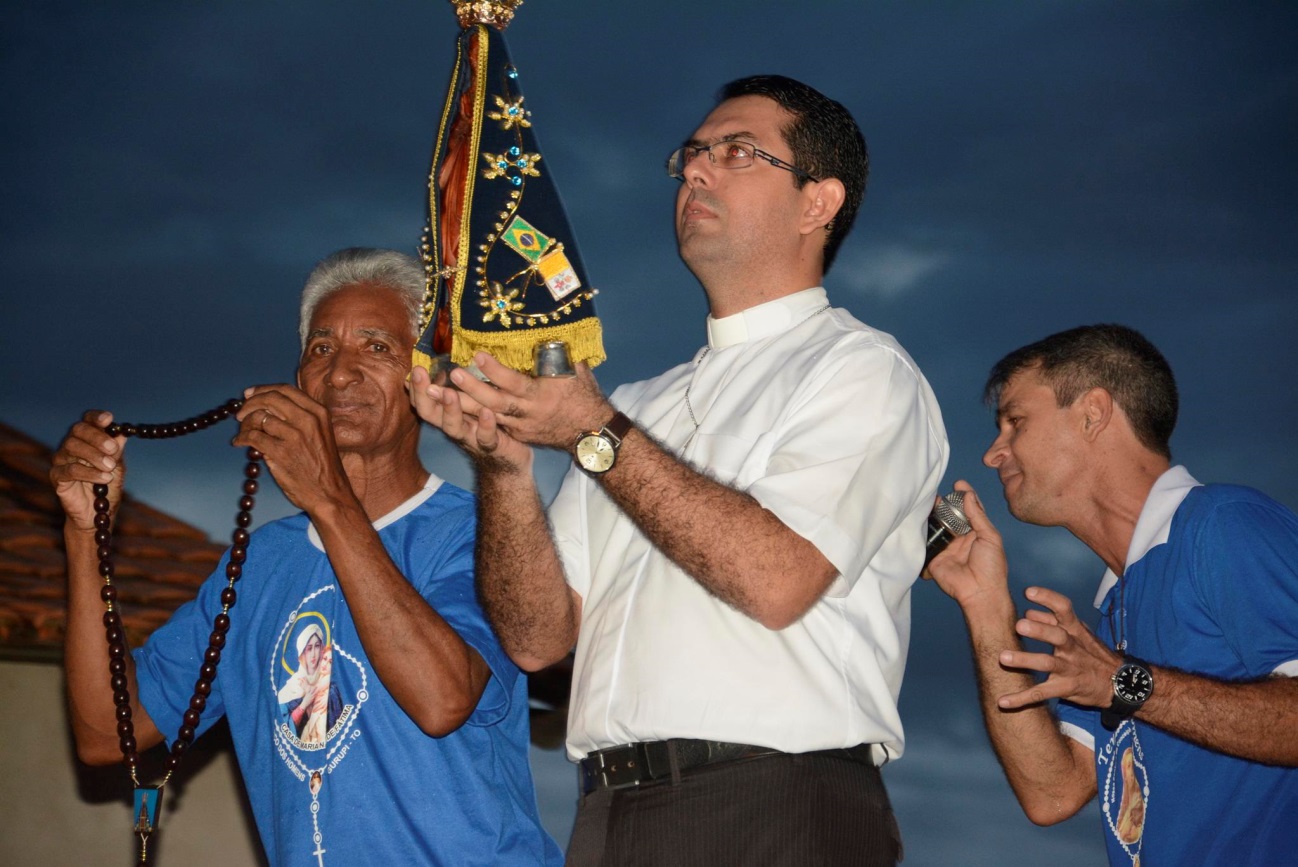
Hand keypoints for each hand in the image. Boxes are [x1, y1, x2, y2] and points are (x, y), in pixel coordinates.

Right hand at [49, 410, 126, 531]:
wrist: (97, 512)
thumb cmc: (107, 485)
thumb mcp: (117, 467)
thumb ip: (117, 451)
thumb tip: (121, 433)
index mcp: (88, 439)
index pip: (88, 420)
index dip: (96, 417)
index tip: (108, 419)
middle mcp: (72, 445)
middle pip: (78, 430)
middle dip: (97, 437)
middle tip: (112, 448)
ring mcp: (62, 459)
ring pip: (72, 447)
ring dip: (94, 456)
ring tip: (110, 468)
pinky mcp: (56, 476)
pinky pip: (69, 469)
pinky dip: (88, 473)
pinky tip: (104, 478)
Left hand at [232, 385, 350, 512]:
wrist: (331, 494)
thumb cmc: (324, 467)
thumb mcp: (321, 434)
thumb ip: (300, 418)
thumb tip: (267, 408)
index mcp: (319, 412)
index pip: (285, 390)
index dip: (263, 389)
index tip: (249, 394)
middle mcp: (308, 420)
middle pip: (270, 399)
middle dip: (250, 403)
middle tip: (240, 413)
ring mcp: (294, 435)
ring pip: (259, 417)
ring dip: (245, 424)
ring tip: (243, 433)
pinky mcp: (281, 452)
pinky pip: (253, 436)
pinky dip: (241, 438)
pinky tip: (239, 443)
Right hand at [409, 365, 532, 473]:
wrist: (509, 464)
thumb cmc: (489, 429)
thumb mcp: (472, 407)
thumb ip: (460, 391)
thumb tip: (450, 365)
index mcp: (448, 415)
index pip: (424, 402)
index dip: (417, 388)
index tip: (415, 368)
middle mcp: (455, 427)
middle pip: (431, 414)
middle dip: (423, 394)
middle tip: (420, 374)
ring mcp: (471, 439)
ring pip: (454, 427)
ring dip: (450, 409)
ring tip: (450, 393)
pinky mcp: (492, 446)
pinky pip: (486, 438)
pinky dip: (485, 425)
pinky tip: (487, 412)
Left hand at [446, 352, 611, 450]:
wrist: (590, 433)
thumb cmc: (584, 396)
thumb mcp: (576, 371)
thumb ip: (559, 352)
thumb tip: (550, 326)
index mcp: (542, 395)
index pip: (514, 383)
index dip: (495, 370)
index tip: (477, 354)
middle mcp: (528, 413)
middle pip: (494, 402)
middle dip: (471, 389)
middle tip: (450, 375)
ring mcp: (520, 426)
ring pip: (487, 416)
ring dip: (460, 405)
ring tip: (435, 393)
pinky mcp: (517, 433)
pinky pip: (492, 424)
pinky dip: (471, 415)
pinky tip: (450, 405)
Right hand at [923, 482, 1011, 613]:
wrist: (979, 592)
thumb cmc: (992, 567)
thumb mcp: (990, 538)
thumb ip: (978, 516)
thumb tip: (968, 496)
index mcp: (976, 532)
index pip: (970, 509)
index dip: (964, 496)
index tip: (958, 483)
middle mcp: (960, 537)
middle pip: (950, 515)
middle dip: (944, 503)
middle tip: (938, 492)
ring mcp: (946, 546)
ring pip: (937, 525)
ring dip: (932, 514)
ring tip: (926, 501)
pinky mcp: (934, 556)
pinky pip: (925, 541)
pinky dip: (921, 531)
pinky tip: (917, 519)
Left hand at [996, 585, 1121, 709]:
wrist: (1121, 682)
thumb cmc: (1091, 653)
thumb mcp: (1078, 633)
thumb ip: (1052, 621)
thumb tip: (1029, 611)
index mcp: (1075, 630)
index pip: (1064, 609)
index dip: (1048, 599)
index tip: (1028, 592)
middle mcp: (1072, 647)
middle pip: (1057, 635)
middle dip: (1039, 630)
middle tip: (1018, 625)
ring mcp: (1069, 668)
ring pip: (1048, 663)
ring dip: (1025, 660)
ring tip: (1003, 658)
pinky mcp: (1066, 688)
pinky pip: (1042, 693)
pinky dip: (1021, 698)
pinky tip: (1003, 702)